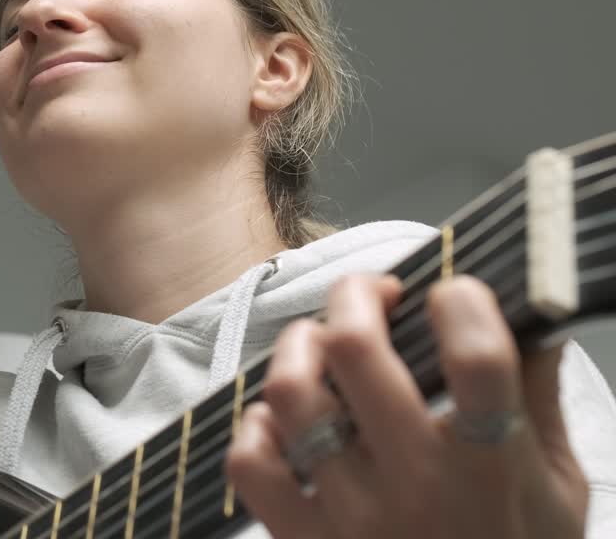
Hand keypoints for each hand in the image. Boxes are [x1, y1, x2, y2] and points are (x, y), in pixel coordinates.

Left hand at [225, 273, 589, 537]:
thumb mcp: (557, 492)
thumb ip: (541, 404)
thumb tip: (531, 319)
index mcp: (492, 472)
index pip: (477, 359)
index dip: (461, 301)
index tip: (453, 292)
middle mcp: (417, 489)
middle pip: (355, 349)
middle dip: (357, 296)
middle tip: (371, 296)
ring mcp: (351, 516)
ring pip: (291, 393)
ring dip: (299, 349)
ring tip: (319, 345)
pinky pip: (251, 463)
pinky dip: (257, 426)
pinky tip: (286, 422)